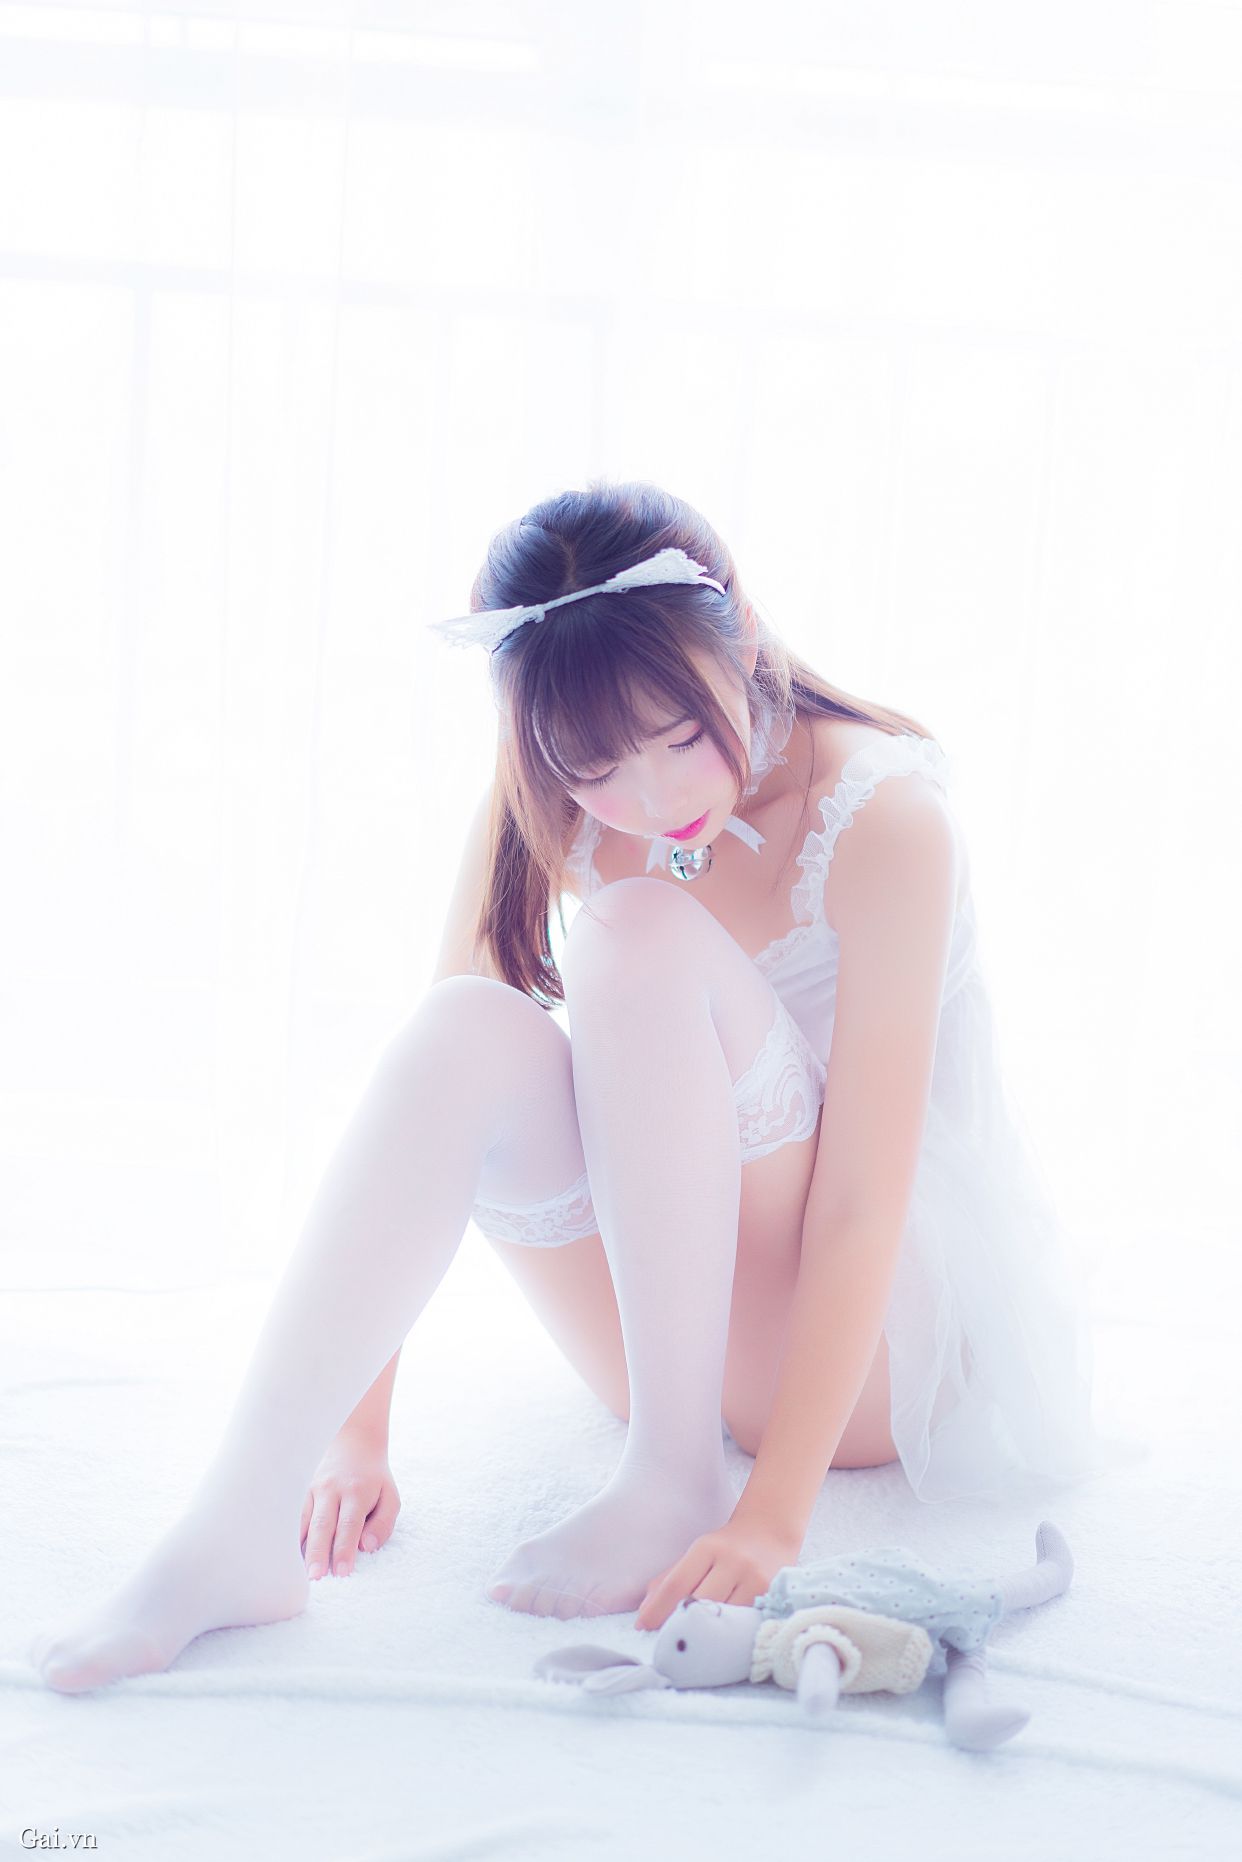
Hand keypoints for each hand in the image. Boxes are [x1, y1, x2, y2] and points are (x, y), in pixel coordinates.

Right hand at [300, 1427, 400, 1578]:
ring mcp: (313, 1489)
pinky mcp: (302, 1492)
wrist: (354, 1443)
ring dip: (302, 1548)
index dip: (344, 1549)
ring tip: (299, 1573)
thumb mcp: (390, 1496)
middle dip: (318, 1553)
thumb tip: (367, 1547)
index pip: (350, 1524)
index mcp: (356, 1491)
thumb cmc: (374, 1478)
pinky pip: (295, 1517)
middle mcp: (332, 1489)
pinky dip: (292, 1536)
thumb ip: (383, 1523)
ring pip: (304, 1522)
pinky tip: (291, 1555)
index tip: (342, 1572)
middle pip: (323, 1525)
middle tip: (315, 1577)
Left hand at [634, 1515, 802, 1631]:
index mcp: (708, 1548)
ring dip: (705, 1635)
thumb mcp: (698, 1553)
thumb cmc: (727, 1548)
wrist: (771, 1532)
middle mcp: (733, 1561)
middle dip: (680, 1625)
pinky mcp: (773, 1596)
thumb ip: (670, 1579)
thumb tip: (644, 1612)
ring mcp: (755, 1579)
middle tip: (668, 1641)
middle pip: (699, 1604)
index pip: (677, 1583)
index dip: (657, 1609)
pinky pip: (745, 1624)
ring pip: (724, 1618)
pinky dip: (729, 1634)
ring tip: (693, 1645)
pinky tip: (720, 1642)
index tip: (642, 1627)